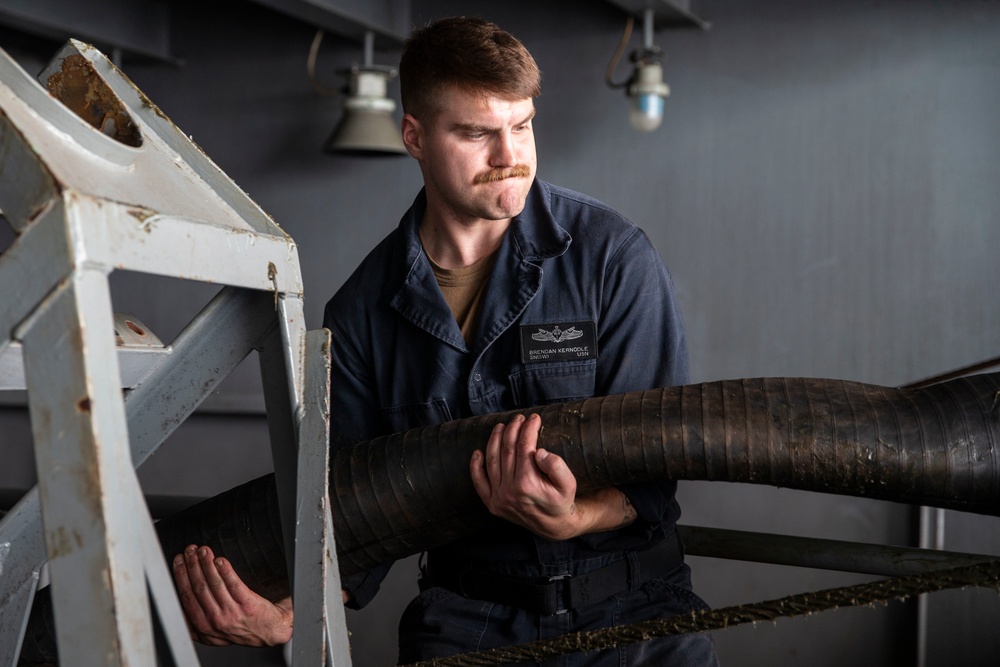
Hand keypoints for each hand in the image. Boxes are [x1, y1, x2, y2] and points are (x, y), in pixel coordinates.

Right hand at [172, 544, 293, 646]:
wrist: (269, 631)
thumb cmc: (242, 629)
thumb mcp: (214, 637)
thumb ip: (196, 628)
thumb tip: (178, 613)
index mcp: (203, 627)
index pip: (186, 598)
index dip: (180, 578)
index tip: (179, 562)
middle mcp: (216, 621)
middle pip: (198, 588)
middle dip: (191, 566)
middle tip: (189, 551)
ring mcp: (232, 613)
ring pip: (214, 584)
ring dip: (206, 564)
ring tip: (203, 550)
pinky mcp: (248, 604)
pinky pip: (233, 584)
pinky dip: (225, 570)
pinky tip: (220, 560)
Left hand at [470, 413, 582, 539]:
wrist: (554, 526)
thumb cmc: (562, 501)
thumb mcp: (569, 483)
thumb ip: (557, 466)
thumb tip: (539, 451)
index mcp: (527, 483)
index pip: (524, 447)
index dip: (529, 429)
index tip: (534, 418)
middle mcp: (509, 490)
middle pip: (507, 450)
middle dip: (513, 429)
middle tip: (519, 418)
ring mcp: (498, 498)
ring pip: (492, 460)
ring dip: (495, 439)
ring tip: (502, 426)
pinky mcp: (492, 504)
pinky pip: (479, 482)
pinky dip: (476, 466)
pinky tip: (477, 452)